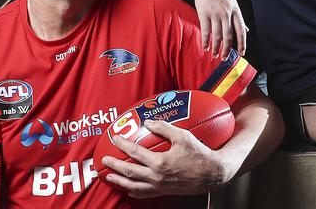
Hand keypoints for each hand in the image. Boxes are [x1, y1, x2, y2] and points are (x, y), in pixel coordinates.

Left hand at [101, 119, 225, 198]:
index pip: (135, 153)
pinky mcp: (164, 191)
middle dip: (114, 166)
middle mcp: (157, 176)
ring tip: (109, 177)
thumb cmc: (199, 154)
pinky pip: (145, 194)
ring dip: (120, 181)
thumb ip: (164, 128)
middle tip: (103, 162)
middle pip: (130, 172)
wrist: (212, 174)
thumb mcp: (183, 136)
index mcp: (160, 162)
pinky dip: (134, 192)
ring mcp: (160, 186)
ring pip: (134, 186)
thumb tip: (149, 122)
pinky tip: (129, 190)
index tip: (114, 138)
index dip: (122, 144)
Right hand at [192, 0, 246, 58]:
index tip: (242, 53)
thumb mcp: (232, 2)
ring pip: (217, 35)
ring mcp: (215, 13)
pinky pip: (206, 31)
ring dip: (216, 47)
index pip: (241, 30)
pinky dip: (205, 41)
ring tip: (214, 54)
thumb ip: (238, 18)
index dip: (242, 43)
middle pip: (229, 36)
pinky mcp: (204, 13)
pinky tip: (205, 47)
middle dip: (227, 49)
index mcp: (236, 10)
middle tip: (225, 58)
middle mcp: (227, 13)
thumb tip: (246, 30)